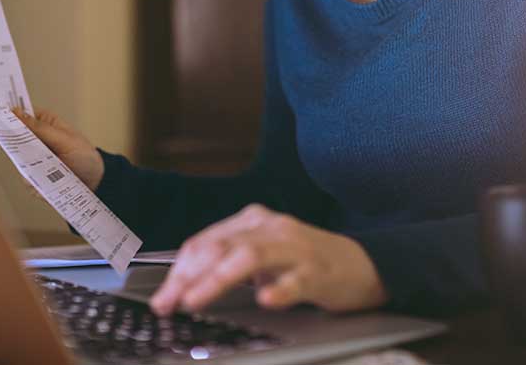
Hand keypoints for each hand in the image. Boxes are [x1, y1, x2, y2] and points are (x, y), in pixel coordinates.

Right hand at [12, 108, 104, 190]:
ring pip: (19, 162)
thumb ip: (42, 128)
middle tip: (30, 154)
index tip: (0, 119)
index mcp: (44, 123)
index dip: (9, 116)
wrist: (95, 181)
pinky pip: (27, 179)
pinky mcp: (34, 176)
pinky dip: (36, 183)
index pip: (21, 115)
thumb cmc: (84, 155)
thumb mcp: (66, 139)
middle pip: (14, 139)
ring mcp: (33, 159)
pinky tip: (48, 184)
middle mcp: (36, 140)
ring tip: (49, 172)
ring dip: (30, 168)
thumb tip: (18, 114)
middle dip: (18, 148)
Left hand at [149, 204, 387, 315]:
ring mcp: (296, 249)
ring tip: (196, 299)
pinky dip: (279, 290)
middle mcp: (271, 229)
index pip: (206, 242)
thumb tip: (184, 285)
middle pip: (220, 247)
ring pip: (250, 257)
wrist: (363, 265)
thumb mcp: (262, 256)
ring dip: (218, 279)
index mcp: (253, 221)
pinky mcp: (319, 273)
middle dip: (188, 276)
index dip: (178, 270)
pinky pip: (296, 280)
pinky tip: (266, 300)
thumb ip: (227, 263)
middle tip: (168, 303)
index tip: (162, 298)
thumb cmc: (305, 263)